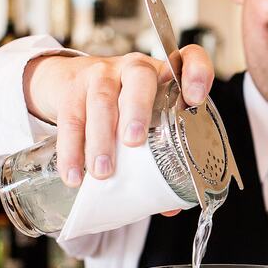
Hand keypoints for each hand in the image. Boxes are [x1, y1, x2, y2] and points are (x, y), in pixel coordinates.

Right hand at [22, 47, 213, 188]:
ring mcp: (100, 76)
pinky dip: (71, 150)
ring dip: (101, 138)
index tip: (196, 98)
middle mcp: (133, 69)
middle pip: (139, 77)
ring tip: (103, 172)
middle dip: (137, 110)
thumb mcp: (146, 120)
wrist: (71, 81)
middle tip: (134, 143)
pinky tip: (74, 174)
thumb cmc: (122, 107)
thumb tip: (170, 208)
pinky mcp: (71, 90)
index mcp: (163, 76)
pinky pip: (69, 120)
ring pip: (100, 100)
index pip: (188, 59)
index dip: (197, 72)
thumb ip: (159, 159)